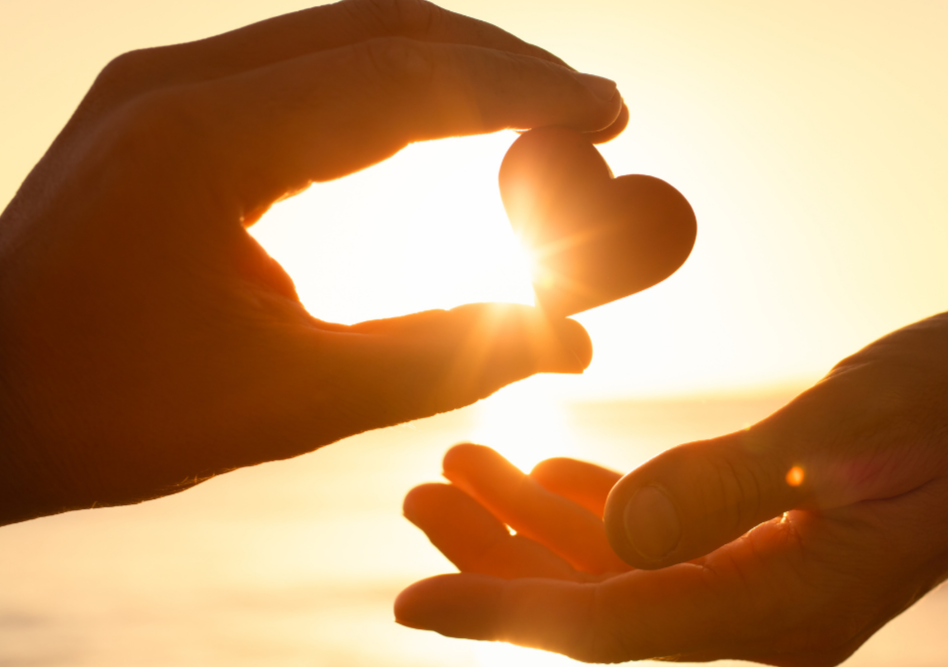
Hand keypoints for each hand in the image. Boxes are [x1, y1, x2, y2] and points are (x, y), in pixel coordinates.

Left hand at [0, 0, 624, 524]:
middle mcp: (179, 81)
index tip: (606, 109)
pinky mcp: (160, 101)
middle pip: (380, 28)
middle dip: (499, 60)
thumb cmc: (104, 410)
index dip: (520, 91)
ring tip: (534, 104)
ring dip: (449, 61)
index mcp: (205, 142)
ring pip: (342, 31)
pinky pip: (301, 60)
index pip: (403, 82)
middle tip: (589, 104)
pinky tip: (437, 113)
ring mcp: (162, 81)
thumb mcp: (286, 402)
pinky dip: (389, 78)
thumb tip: (569, 341)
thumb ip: (437, 360)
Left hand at [396, 297, 947, 664]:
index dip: (503, 610)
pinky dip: (590, 510)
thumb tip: (622, 539)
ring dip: (532, 523)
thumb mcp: (844, 435)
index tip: (412, 596)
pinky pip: (658, 544)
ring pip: (617, 571)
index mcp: (781, 608)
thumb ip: (725, 488)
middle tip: (420, 493)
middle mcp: (764, 614)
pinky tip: (542, 475)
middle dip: (498, 557)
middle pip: (595, 603)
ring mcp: (762, 580)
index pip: (612, 624)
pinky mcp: (763, 540)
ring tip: (460, 467)